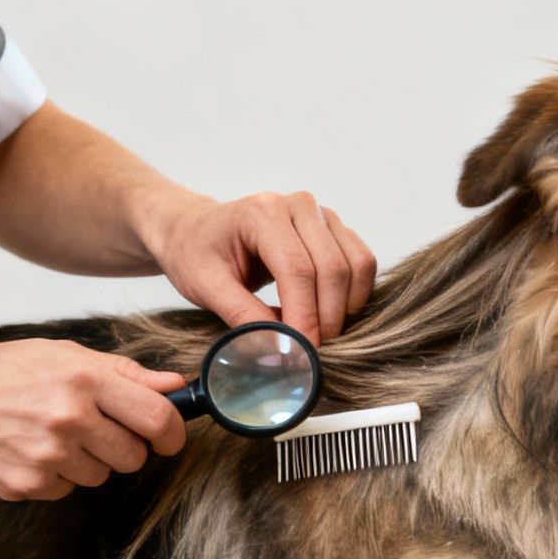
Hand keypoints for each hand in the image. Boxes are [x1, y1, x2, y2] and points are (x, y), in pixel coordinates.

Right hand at [0, 340, 186, 500]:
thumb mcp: (59, 356)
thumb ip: (122, 372)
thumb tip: (173, 385)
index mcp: (83, 379)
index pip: (158, 417)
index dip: (172, 433)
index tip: (168, 438)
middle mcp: (69, 418)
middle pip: (133, 456)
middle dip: (123, 447)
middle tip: (94, 430)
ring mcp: (48, 456)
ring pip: (101, 476)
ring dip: (87, 461)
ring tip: (50, 435)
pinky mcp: (28, 486)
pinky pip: (66, 489)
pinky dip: (55, 475)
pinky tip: (27, 450)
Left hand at [143, 190, 376, 341]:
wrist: (196, 230)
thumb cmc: (196, 252)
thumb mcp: (206, 287)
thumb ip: (243, 317)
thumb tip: (277, 351)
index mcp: (262, 213)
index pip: (297, 269)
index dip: (305, 316)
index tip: (302, 351)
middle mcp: (298, 206)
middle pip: (333, 268)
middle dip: (327, 318)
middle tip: (311, 352)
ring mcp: (320, 215)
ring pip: (356, 265)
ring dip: (345, 308)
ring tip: (320, 335)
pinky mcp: (333, 228)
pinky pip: (361, 263)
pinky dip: (353, 295)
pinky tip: (330, 316)